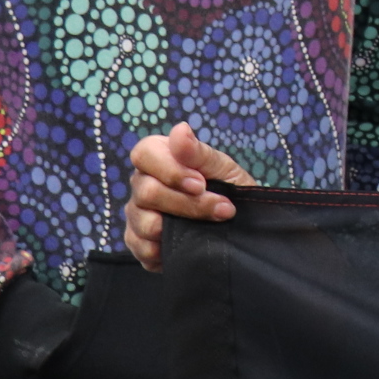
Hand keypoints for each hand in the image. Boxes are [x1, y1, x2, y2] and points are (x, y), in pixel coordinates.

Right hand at [123, 122, 256, 270]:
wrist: (240, 225)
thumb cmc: (230, 190)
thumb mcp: (223, 169)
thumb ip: (199, 153)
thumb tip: (180, 129)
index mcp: (159, 158)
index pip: (144, 154)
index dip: (171, 171)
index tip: (201, 184)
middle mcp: (141, 184)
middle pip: (147, 192)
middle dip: (189, 204)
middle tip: (223, 209)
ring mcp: (137, 213)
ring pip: (144, 222)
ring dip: (183, 227)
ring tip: (209, 227)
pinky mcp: (138, 242)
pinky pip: (141, 247)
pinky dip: (166, 249)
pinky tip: (187, 244)